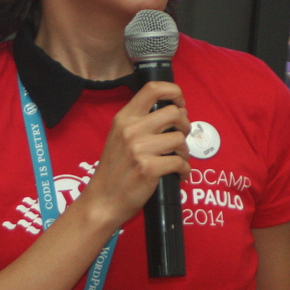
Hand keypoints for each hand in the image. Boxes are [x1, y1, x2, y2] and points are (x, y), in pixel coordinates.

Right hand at [73, 80, 190, 227]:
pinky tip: (178, 175)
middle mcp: (131, 129)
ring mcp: (139, 149)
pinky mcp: (149, 168)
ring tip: (177, 160)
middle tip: (180, 138)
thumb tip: (178, 111)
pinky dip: (184, 170)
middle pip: (174, 113)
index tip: (180, 103)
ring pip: (180, 139)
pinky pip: (180, 163)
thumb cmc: (115, 170)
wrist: (103, 200)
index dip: (174, 91)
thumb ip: (143, 123)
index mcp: (124, 118)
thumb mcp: (121, 137)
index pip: (153, 89)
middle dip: (185, 125)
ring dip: (185, 152)